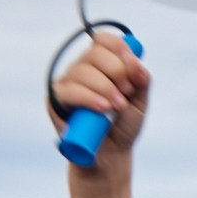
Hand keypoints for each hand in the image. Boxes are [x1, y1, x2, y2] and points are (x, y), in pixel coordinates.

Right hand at [49, 30, 151, 167]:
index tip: (131, 68)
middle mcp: (82, 69)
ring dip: (104, 88)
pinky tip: (101, 108)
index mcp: (101, 65)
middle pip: (94, 54)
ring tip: (117, 107)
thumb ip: (141, 81)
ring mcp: (67, 83)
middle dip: (115, 72)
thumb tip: (135, 62)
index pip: (104, 41)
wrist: (110, 156)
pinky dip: (87, 98)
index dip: (117, 48)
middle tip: (127, 93)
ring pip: (82, 72)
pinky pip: (69, 92)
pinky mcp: (55, 101)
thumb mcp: (139, 103)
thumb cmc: (123, 126)